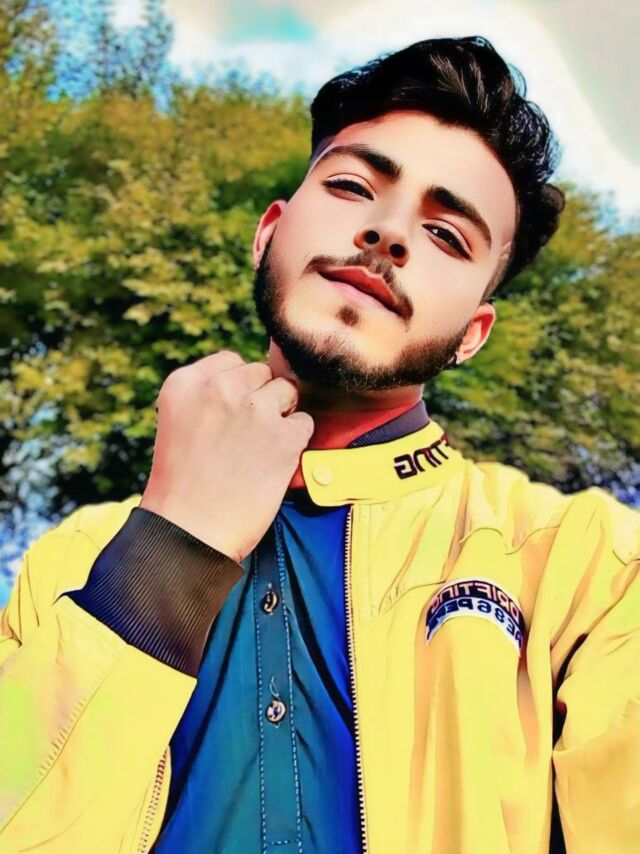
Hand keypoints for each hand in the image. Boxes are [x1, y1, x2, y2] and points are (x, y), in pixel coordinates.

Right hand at [140, 350, 313, 561]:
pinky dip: (296, 441)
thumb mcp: (179, 424)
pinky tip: (274, 463)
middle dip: (261, 399)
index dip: (238, 388)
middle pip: (261, 372)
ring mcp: (254, 410)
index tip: (230, 416)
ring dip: (281, 416)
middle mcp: (219, 388)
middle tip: (247, 437)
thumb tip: (253, 384)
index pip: (230, 361)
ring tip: (260, 449)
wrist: (189, 534)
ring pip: (287, 391)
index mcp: (184, 383)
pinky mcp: (283, 436)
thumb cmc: (182, 487)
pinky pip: (305, 422)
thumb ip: (209, 397)